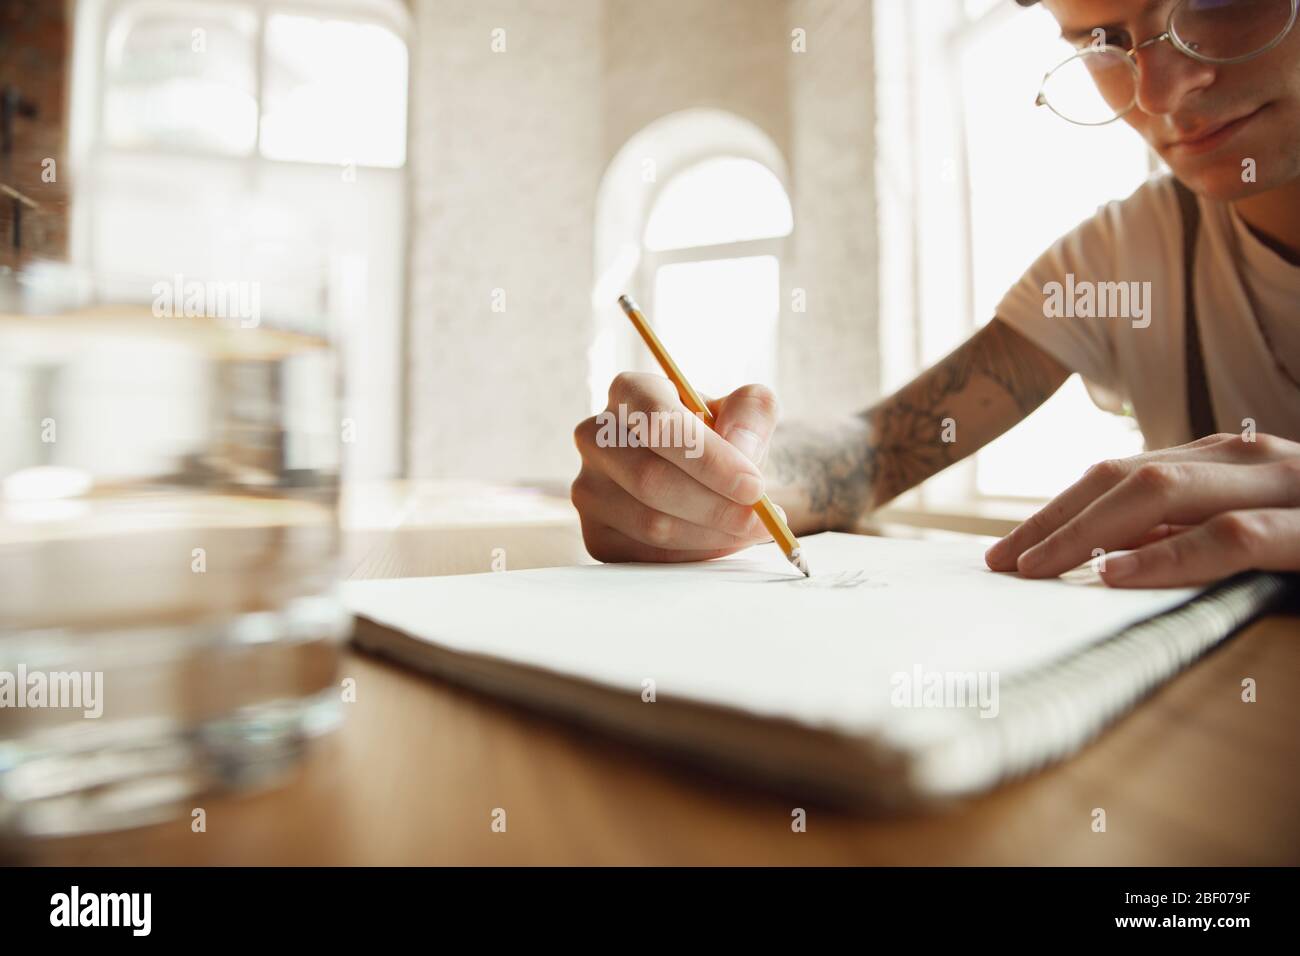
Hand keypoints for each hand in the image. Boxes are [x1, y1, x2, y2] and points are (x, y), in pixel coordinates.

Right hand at [571, 373, 780, 562]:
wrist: (706, 477)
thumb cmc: (722, 437)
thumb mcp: (747, 411)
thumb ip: (753, 413)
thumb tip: (740, 449)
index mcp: (629, 392)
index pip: (657, 422)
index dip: (708, 458)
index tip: (753, 485)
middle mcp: (595, 437)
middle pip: (651, 478)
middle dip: (716, 505)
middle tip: (761, 517)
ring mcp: (588, 488)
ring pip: (651, 522)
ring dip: (712, 534)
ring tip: (750, 528)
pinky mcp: (595, 534)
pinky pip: (647, 555)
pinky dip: (695, 554)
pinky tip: (721, 540)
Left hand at [985, 433, 1299, 586]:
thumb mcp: (1253, 527)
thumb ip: (1187, 532)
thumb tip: (1103, 557)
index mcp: (1228, 459)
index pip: (1121, 476)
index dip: (1057, 511)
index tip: (1005, 550)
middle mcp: (1249, 459)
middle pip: (1126, 479)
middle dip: (1055, 519)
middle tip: (1000, 562)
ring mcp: (1284, 485)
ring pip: (1163, 492)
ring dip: (1089, 531)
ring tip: (1036, 565)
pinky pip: (1230, 538)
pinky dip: (1168, 555)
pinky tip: (1116, 574)